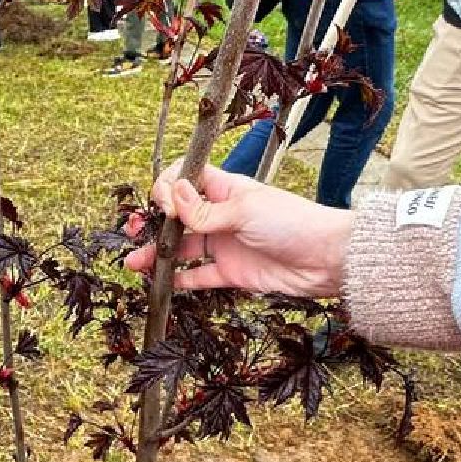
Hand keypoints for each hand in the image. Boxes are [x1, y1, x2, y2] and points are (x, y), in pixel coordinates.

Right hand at [123, 164, 355, 298]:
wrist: (328, 260)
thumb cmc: (293, 223)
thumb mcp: (244, 211)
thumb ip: (204, 211)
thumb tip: (171, 193)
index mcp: (227, 189)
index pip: (186, 179)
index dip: (168, 188)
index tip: (163, 203)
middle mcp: (222, 215)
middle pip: (177, 216)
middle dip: (152, 222)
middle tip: (132, 230)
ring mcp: (225, 244)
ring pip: (182, 247)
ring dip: (158, 253)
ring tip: (134, 263)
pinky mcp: (232, 272)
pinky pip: (198, 275)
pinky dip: (179, 279)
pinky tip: (161, 282)